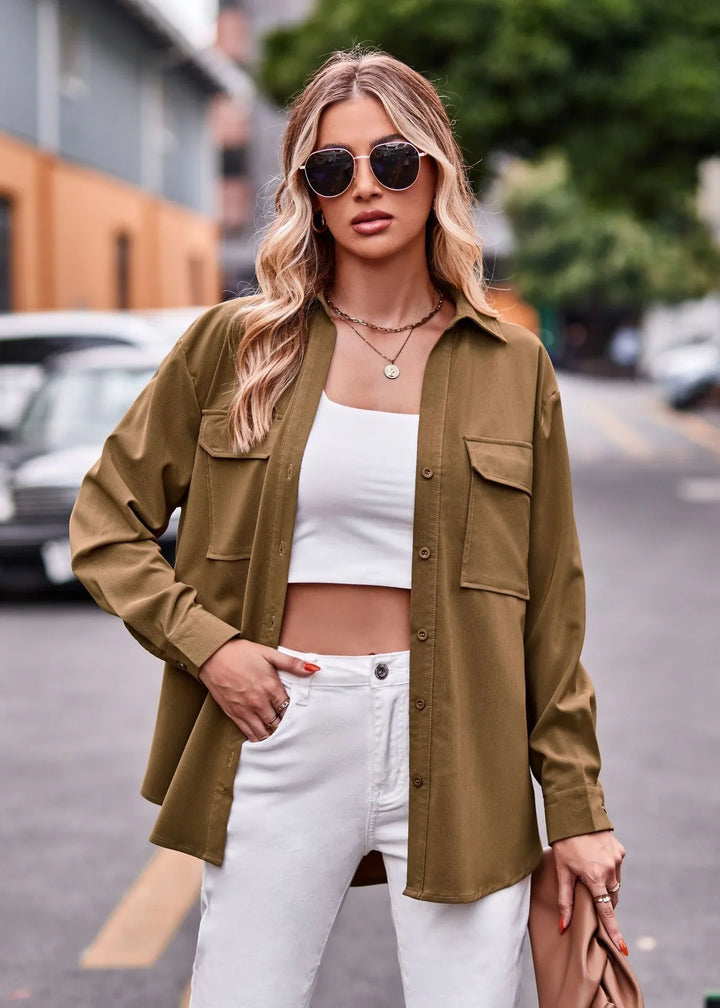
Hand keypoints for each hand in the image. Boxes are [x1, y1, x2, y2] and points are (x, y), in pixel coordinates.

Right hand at [199, 638, 319, 740]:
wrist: (213, 655)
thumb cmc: (241, 653)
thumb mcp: (269, 654)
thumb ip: (292, 663)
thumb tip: (314, 669)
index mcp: (270, 687)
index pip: (289, 709)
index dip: (295, 713)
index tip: (299, 714)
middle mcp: (259, 702)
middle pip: (278, 723)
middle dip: (285, 726)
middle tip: (292, 728)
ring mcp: (245, 710)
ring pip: (264, 733)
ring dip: (273, 734)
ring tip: (280, 734)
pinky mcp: (233, 714)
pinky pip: (249, 733)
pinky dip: (258, 738)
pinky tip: (264, 737)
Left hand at [551, 831, 627, 954]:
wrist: (576, 813)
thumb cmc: (564, 843)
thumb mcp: (561, 871)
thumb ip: (565, 900)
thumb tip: (563, 926)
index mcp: (594, 877)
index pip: (607, 911)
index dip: (614, 931)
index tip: (622, 948)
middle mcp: (610, 870)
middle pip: (610, 898)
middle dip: (602, 901)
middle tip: (588, 893)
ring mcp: (617, 860)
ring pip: (615, 884)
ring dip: (605, 885)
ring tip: (589, 871)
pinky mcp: (621, 851)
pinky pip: (617, 869)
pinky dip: (609, 870)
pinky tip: (595, 859)